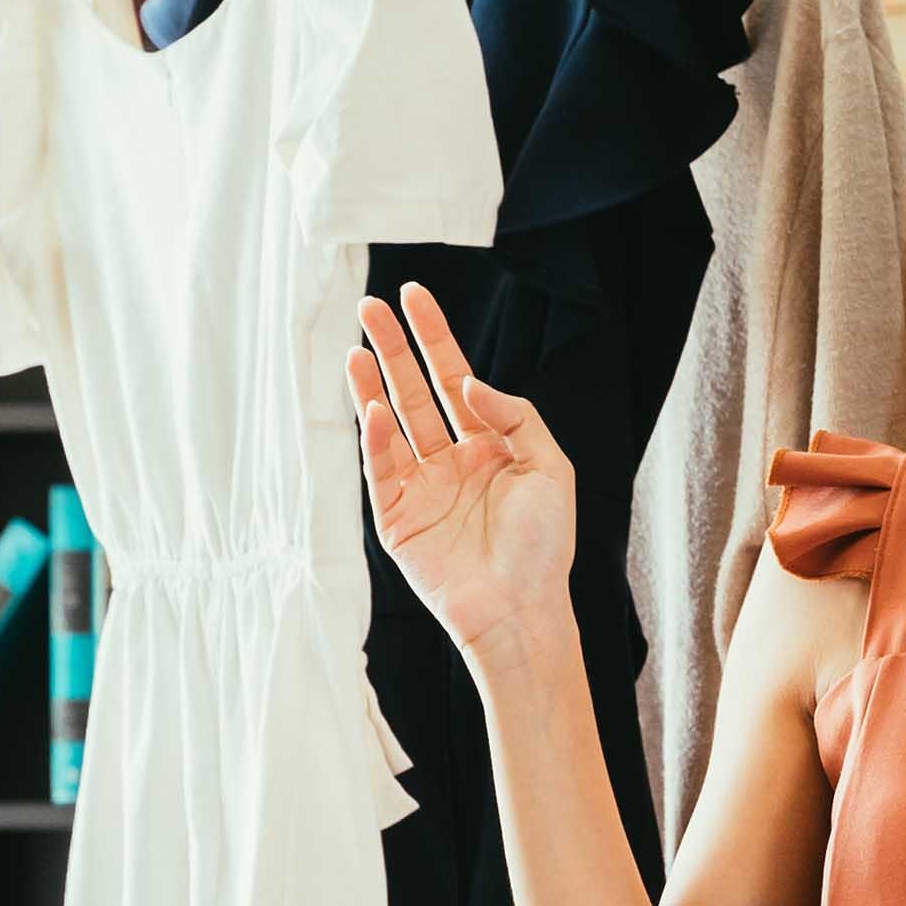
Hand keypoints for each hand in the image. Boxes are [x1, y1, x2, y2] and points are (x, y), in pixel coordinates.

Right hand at [348, 283, 575, 667]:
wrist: (521, 609)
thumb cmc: (545, 545)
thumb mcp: (549, 467)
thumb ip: (514, 417)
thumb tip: (468, 381)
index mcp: (487, 445)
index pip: (452, 378)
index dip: (434, 337)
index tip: (414, 296)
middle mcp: (450, 461)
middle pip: (413, 392)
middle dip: (392, 349)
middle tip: (369, 306)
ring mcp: (421, 488)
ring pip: (390, 425)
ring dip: (372, 386)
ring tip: (355, 348)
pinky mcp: (398, 520)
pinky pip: (382, 472)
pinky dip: (377, 442)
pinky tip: (375, 410)